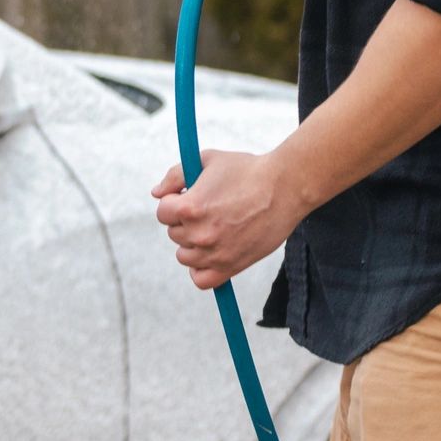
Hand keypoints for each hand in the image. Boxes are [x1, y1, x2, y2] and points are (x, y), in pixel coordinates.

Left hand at [151, 148, 303, 289]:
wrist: (285, 188)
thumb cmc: (246, 170)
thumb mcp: (207, 161)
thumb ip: (174, 175)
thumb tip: (156, 193)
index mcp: (189, 207)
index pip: (162, 212)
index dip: (174, 201)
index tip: (189, 195)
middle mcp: (199, 234)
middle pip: (174, 234)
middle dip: (185, 220)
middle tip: (208, 208)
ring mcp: (215, 254)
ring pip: (185, 256)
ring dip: (192, 243)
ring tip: (213, 227)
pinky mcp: (231, 267)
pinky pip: (201, 280)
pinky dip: (200, 269)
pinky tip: (211, 252)